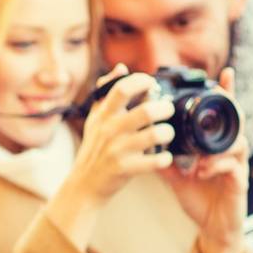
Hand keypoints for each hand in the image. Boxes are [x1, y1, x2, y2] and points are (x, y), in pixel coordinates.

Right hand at [47, 67, 176, 249]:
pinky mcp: (124, 168)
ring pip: (154, 134)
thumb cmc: (93, 148)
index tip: (151, 84)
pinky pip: (154, 161)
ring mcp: (117, 150)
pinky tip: (164, 157)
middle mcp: (110, 130)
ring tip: (167, 133)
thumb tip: (121, 68)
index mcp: (104, 115)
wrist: (84, 184)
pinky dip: (164, 158)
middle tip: (167, 110)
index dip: (141, 81)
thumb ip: (106, 92)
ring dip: (167, 132)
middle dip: (164, 108)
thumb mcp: (95, 119)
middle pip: (145, 111)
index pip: (122, 88)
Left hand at [160, 68, 249, 252]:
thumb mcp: (176, 175)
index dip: (226, 93)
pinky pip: (232, 167)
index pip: (222, 115)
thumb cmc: (198, 197)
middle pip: (237, 121)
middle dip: (232, 105)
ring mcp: (238, 166)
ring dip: (216, 144)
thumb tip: (145, 141)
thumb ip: (165, 157)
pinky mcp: (239, 183)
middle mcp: (230, 152)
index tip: (224, 71)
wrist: (211, 227)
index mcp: (214, 146)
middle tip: (223, 91)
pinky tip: (201, 170)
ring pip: (237, 142)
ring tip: (199, 152)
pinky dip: (216, 166)